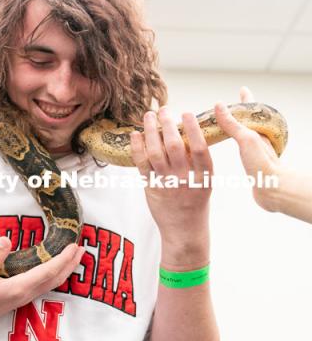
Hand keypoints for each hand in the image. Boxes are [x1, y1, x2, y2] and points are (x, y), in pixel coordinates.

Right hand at [0, 237, 84, 336]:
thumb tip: (7, 239)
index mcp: (18, 288)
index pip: (48, 271)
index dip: (63, 259)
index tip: (74, 246)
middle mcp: (25, 294)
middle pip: (55, 278)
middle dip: (70, 263)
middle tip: (82, 248)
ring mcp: (23, 298)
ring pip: (51, 283)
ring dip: (65, 269)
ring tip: (74, 257)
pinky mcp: (19, 298)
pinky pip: (44, 285)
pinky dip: (55, 275)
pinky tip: (54, 269)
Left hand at [130, 106, 212, 266]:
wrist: (184, 231)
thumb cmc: (195, 202)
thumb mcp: (204, 183)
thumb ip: (197, 162)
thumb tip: (184, 132)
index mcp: (203, 177)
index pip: (199, 149)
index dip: (192, 129)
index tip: (186, 113)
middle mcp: (184, 180)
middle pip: (175, 146)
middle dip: (168, 124)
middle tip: (164, 109)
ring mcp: (166, 184)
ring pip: (155, 152)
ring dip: (150, 131)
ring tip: (148, 116)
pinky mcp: (150, 188)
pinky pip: (141, 164)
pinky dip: (137, 147)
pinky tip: (135, 134)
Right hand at [214, 86, 281, 211]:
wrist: (274, 189)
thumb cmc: (263, 164)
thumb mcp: (246, 139)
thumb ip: (232, 124)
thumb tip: (219, 105)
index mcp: (257, 130)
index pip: (251, 109)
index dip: (246, 99)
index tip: (242, 89)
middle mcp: (257, 138)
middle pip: (247, 121)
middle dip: (238, 112)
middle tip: (229, 106)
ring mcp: (255, 151)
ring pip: (243, 135)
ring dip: (235, 128)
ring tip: (225, 125)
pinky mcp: (251, 163)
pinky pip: (241, 149)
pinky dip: (234, 144)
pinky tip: (231, 147)